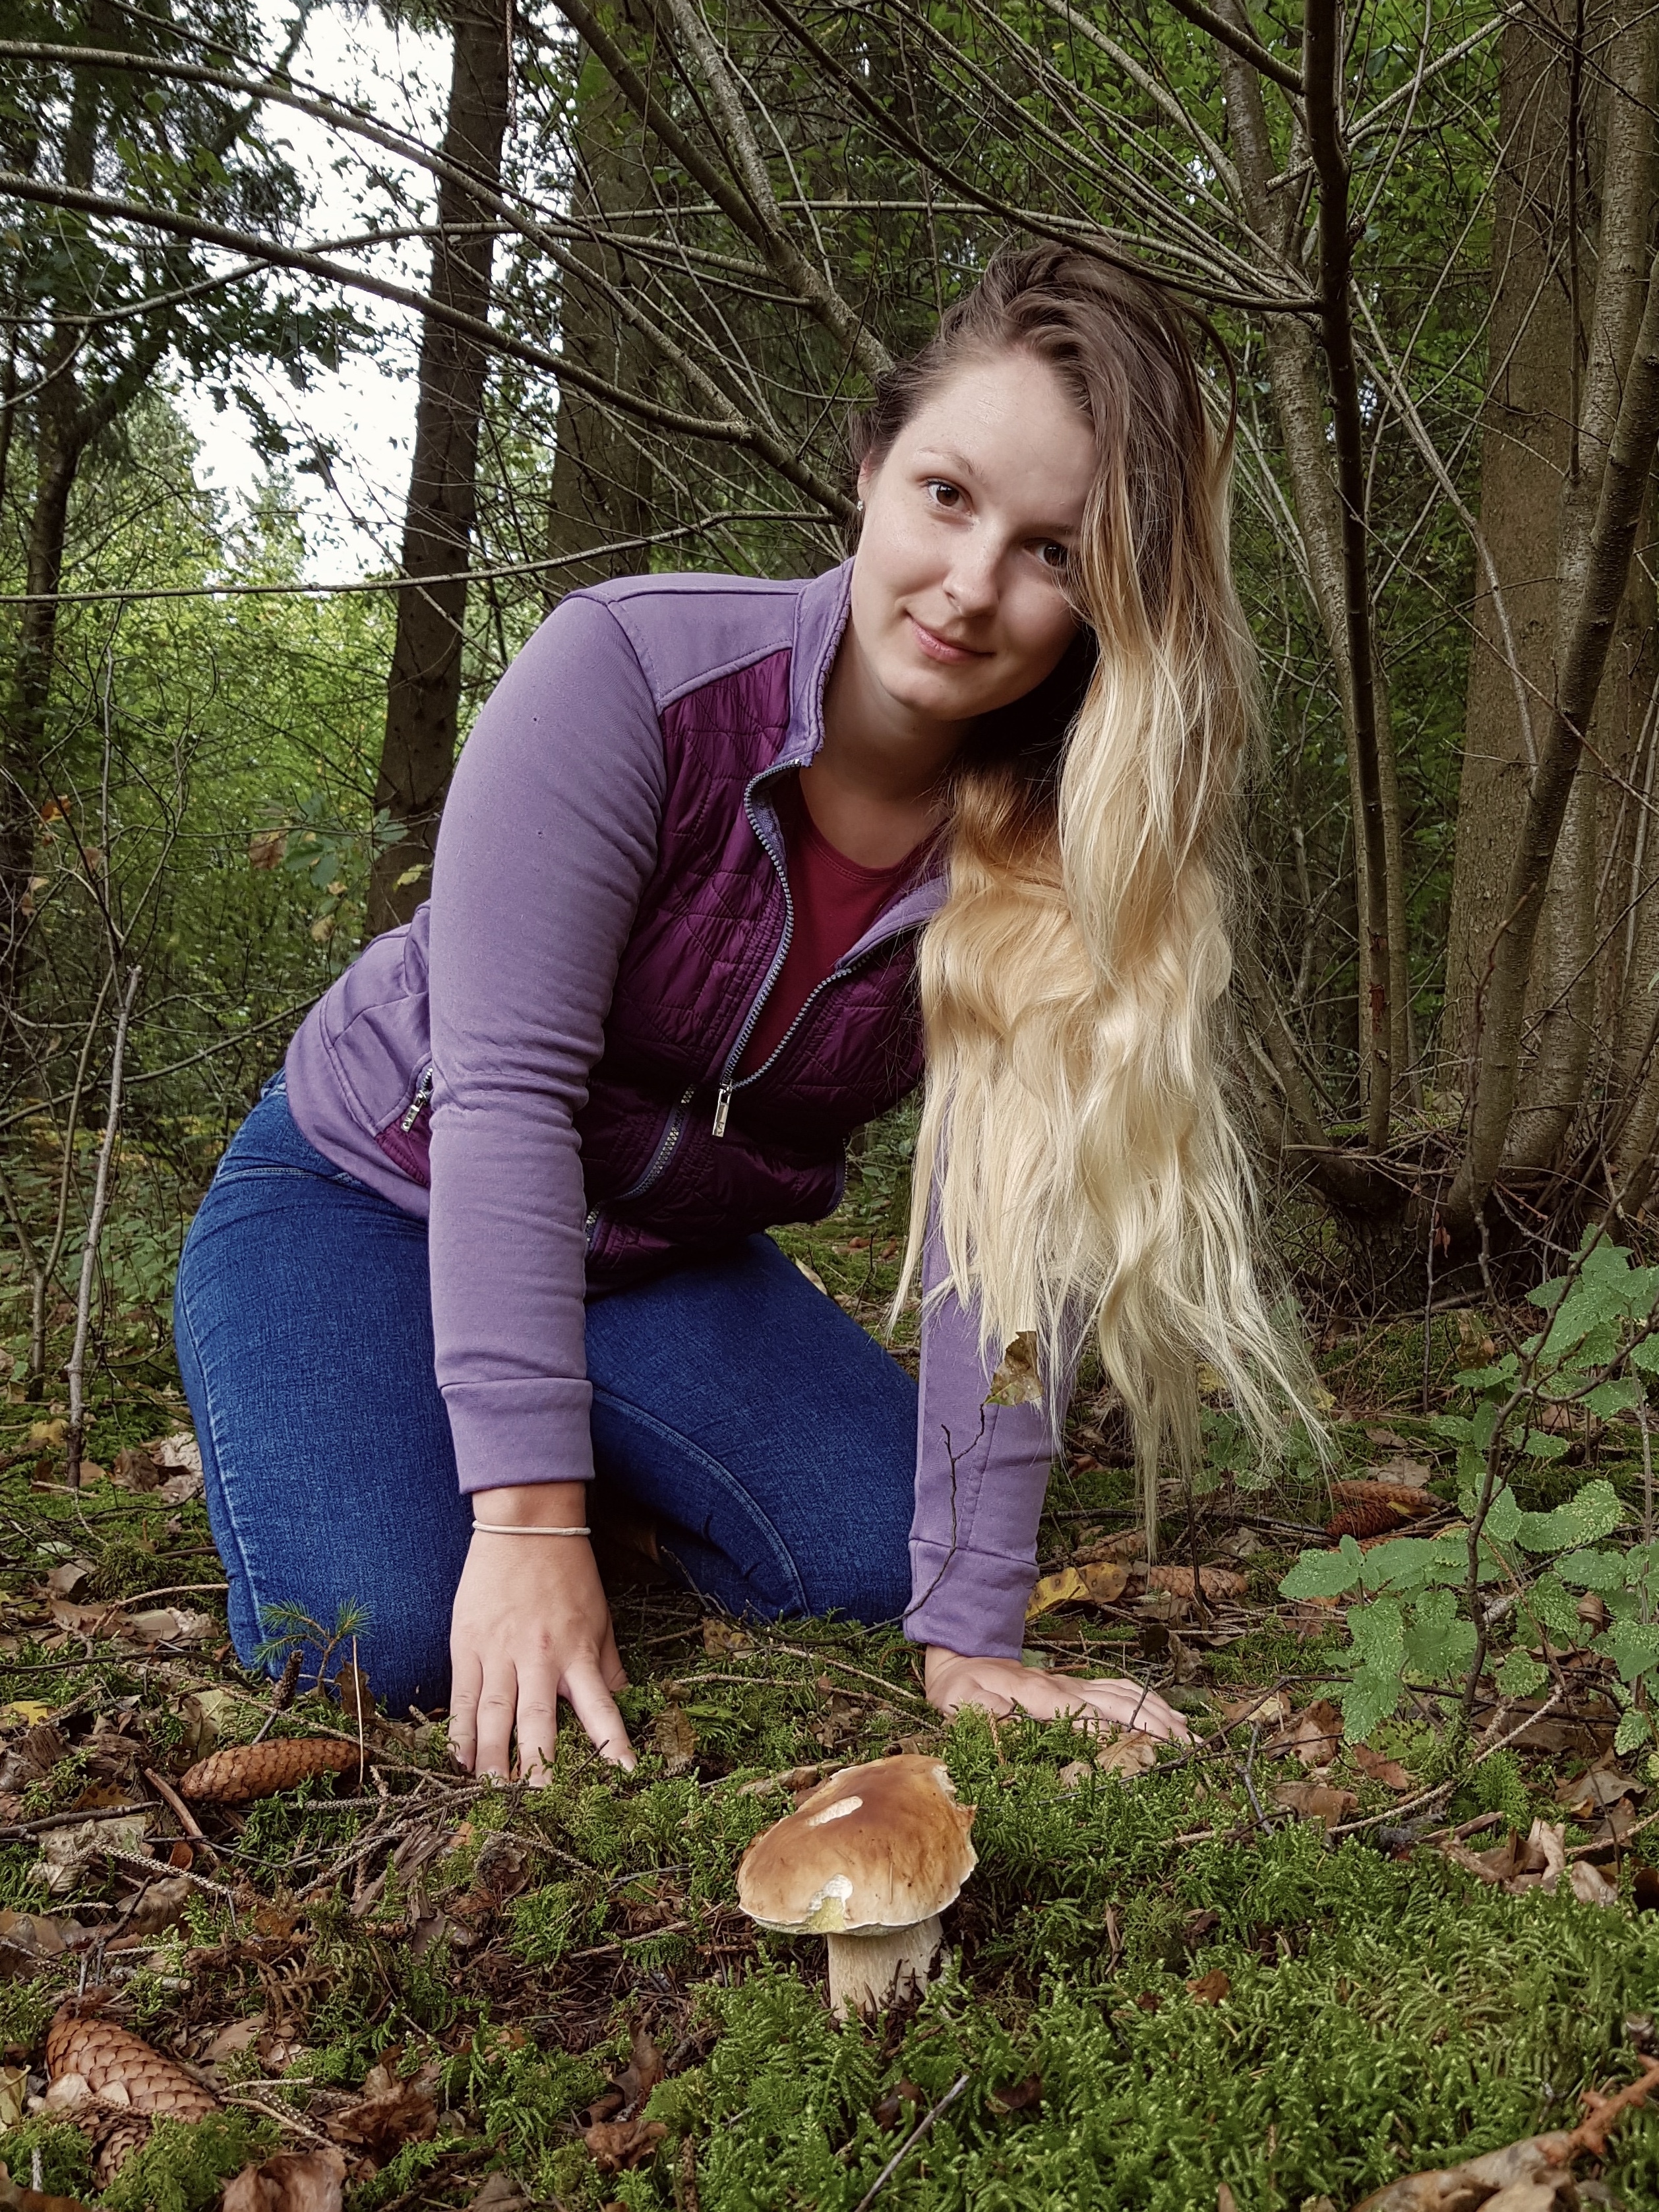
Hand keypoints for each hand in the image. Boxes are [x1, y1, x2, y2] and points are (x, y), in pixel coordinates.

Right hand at [449, 1485, 634, 1779]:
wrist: (526, 1522)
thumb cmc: (568, 1571)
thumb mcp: (600, 1616)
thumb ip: (607, 1664)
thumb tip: (621, 1703)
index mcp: (578, 1652)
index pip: (601, 1709)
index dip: (612, 1745)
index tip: (624, 1779)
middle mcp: (539, 1657)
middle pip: (538, 1724)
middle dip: (537, 1769)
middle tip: (536, 1808)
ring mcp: (499, 1651)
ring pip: (495, 1716)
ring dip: (492, 1760)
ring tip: (490, 1795)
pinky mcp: (467, 1643)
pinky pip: (463, 1695)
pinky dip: (461, 1730)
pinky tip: (458, 1759)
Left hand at [924, 1646, 1190, 1742]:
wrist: (963, 1654)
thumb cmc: (963, 1687)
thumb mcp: (962, 1701)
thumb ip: (985, 1710)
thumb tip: (1007, 1721)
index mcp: (1038, 1697)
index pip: (1081, 1715)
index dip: (1109, 1733)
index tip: (1138, 1751)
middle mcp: (1065, 1687)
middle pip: (1116, 1704)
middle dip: (1151, 1726)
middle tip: (1184, 1749)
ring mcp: (1075, 1683)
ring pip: (1125, 1695)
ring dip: (1158, 1714)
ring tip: (1189, 1737)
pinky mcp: (1079, 1684)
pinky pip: (1120, 1689)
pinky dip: (1149, 1702)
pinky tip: (1171, 1716)